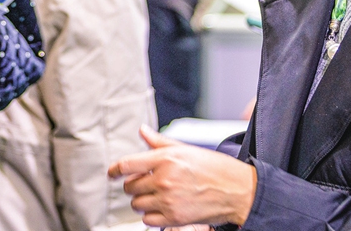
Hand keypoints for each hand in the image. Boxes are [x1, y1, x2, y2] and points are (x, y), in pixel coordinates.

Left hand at [108, 126, 255, 227]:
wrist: (238, 190)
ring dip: (142, 201)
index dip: (114, 169)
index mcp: (165, 159)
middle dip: (134, 185)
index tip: (112, 173)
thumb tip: (142, 130)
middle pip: (130, 186)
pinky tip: (161, 208)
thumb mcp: (185, 149)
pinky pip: (148, 221)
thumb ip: (159, 142)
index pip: (126, 164)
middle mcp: (164, 179)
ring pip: (137, 204)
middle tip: (146, 183)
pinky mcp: (175, 218)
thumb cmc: (214, 168)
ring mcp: (168, 200)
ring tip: (156, 195)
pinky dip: (151, 216)